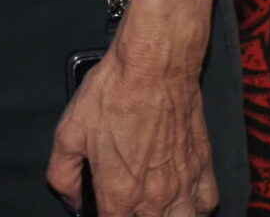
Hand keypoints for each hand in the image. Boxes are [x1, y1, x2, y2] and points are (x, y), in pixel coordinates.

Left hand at [48, 46, 216, 216]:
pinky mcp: (203, 166)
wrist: (154, 67)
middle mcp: (155, 198)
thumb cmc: (112, 95)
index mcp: (119, 194)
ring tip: (155, 209)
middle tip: (126, 204)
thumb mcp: (69, 132)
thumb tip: (69, 198)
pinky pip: (206, 203)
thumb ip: (63, 174)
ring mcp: (183, 185)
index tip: (101, 208)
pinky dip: (195, 207)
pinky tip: (183, 199)